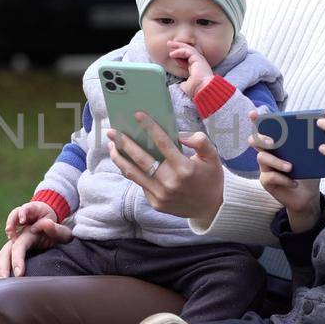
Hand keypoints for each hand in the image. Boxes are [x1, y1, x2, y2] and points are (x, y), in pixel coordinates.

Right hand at [0, 218, 72, 279]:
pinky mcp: (10, 254)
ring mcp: (12, 246)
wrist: (55, 234)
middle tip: (5, 283)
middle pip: (5, 253)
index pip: (19, 246)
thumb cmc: (60, 236)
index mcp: (29, 234)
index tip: (19, 275)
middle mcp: (17, 239)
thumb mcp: (62, 232)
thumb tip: (46, 223)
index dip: (17, 259)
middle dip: (3, 268)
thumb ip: (55, 228)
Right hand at [5, 200, 56, 239]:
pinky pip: (11, 226)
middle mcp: (24, 210)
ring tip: (11, 239)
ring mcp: (19, 216)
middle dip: (11, 222)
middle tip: (10, 233)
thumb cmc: (48, 217)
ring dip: (10, 229)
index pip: (25, 208)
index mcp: (33, 207)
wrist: (44, 214)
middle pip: (14, 213)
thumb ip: (45, 224)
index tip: (22, 222)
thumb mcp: (50, 219)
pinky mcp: (16, 222)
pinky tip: (13, 240)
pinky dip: (11, 233)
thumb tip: (33, 230)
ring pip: (11, 220)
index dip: (22, 213)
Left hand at [106, 114, 224, 220]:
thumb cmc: (211, 178)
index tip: (138, 115)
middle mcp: (170, 182)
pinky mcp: (155, 203)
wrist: (211, 209)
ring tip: (111, 146)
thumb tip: (181, 135)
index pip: (163, 143)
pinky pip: (139, 184)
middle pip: (141, 159)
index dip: (150, 127)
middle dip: (124, 143)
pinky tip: (125, 162)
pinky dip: (131, 171)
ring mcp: (160, 195)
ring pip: (133, 173)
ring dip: (119, 158)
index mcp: (185, 169)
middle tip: (112, 131)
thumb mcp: (213, 157)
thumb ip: (200, 142)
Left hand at [167, 40, 213, 97]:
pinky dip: (179, 51)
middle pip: (187, 52)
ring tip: (169, 44)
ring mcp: (199, 60)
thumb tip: (181, 84)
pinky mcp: (198, 58)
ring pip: (188, 49)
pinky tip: (172, 53)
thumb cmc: (197, 90)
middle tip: (169, 44)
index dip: (179, 56)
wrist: (203, 90)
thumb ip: (184, 83)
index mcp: (196, 69)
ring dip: (178, 46)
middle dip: (178, 47)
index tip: (171, 55)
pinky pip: (187, 51)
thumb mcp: (187, 86)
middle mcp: (199, 63)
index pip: (187, 59)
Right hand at [249, 110, 319, 228]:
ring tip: (290, 167)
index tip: (253, 113)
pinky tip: (294, 183)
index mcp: (278, 143)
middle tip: (273, 142)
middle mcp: (269, 152)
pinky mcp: (266, 181)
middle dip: (261, 138)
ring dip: (277, 161)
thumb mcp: (313, 156)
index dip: (256, 120)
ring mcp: (265, 167)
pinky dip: (283, 179)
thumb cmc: (309, 172)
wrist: (308, 195)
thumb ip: (316, 142)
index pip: (265, 128)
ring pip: (262, 158)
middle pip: (255, 140)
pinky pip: (270, 176)